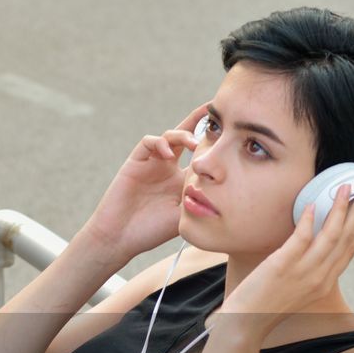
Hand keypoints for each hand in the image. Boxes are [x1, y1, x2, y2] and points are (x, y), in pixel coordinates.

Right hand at [81, 101, 211, 261]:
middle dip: (200, 121)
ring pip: (170, 136)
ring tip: (194, 144)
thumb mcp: (185, 214)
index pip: (201, 156)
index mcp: (181, 180)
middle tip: (216, 115)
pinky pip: (149, 142)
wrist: (121, 237)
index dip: (213, 142)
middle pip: (186, 137)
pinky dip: (160, 143)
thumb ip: (200, 197)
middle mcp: (167, 168)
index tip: (232, 131)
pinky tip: (169, 155)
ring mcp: (151, 163)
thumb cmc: (151, 231)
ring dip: (183, 134)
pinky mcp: (135, 162)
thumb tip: (224, 183)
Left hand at [213, 183, 353, 337]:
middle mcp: (319, 277)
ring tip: (346, 188)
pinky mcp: (282, 266)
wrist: (246, 323)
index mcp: (324, 283)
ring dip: (340, 209)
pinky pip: (301, 239)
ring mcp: (302, 272)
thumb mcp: (297, 290)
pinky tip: (313, 205)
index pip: (351, 252)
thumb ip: (309, 271)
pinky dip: (309, 221)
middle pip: (346, 238)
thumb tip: (311, 247)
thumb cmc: (266, 305)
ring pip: (330, 236)